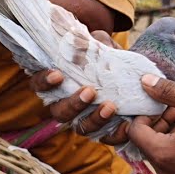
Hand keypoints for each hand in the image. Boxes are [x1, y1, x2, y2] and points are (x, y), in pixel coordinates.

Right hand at [28, 31, 174, 144]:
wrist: (135, 75)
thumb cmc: (108, 59)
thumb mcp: (100, 45)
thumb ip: (91, 41)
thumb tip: (85, 34)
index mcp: (57, 85)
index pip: (39, 85)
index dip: (44, 82)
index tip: (57, 75)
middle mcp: (66, 106)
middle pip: (59, 113)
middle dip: (73, 104)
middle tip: (89, 92)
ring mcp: (84, 120)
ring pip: (81, 127)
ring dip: (94, 119)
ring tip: (110, 106)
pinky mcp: (105, 131)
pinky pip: (107, 138)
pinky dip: (117, 133)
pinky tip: (127, 124)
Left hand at [126, 75, 174, 173]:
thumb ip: (168, 91)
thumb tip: (144, 81)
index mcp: (162, 154)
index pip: (135, 131)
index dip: (147, 114)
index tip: (165, 106)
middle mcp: (164, 173)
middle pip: (147, 143)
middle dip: (160, 124)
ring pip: (161, 154)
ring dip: (171, 136)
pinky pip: (173, 165)